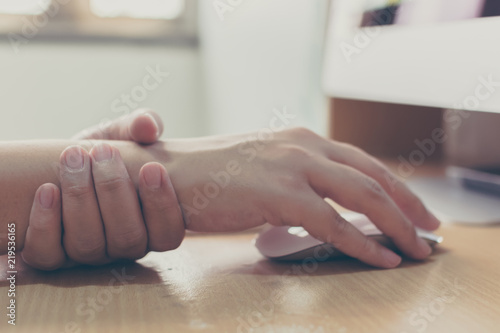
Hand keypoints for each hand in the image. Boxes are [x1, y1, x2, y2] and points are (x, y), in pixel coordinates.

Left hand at [21, 110, 184, 269]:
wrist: (68, 164)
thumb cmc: (106, 152)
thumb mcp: (126, 136)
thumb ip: (142, 126)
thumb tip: (147, 126)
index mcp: (154, 225)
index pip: (168, 234)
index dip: (162, 206)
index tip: (152, 167)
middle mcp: (126, 247)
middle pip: (128, 238)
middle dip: (114, 192)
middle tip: (103, 151)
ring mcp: (90, 255)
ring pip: (89, 245)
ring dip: (80, 200)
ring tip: (73, 158)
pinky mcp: (54, 256)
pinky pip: (49, 255)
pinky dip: (45, 225)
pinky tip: (47, 190)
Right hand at [161, 127, 439, 267]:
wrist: (168, 175)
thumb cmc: (212, 177)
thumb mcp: (265, 168)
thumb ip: (298, 179)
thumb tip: (325, 205)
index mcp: (302, 140)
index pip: (363, 162)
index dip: (395, 187)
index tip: (415, 209)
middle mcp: (304, 146)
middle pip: (373, 176)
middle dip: (409, 205)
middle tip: (430, 229)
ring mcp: (292, 167)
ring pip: (362, 196)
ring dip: (396, 225)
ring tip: (417, 249)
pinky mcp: (278, 193)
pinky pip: (333, 223)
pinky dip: (362, 243)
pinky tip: (381, 259)